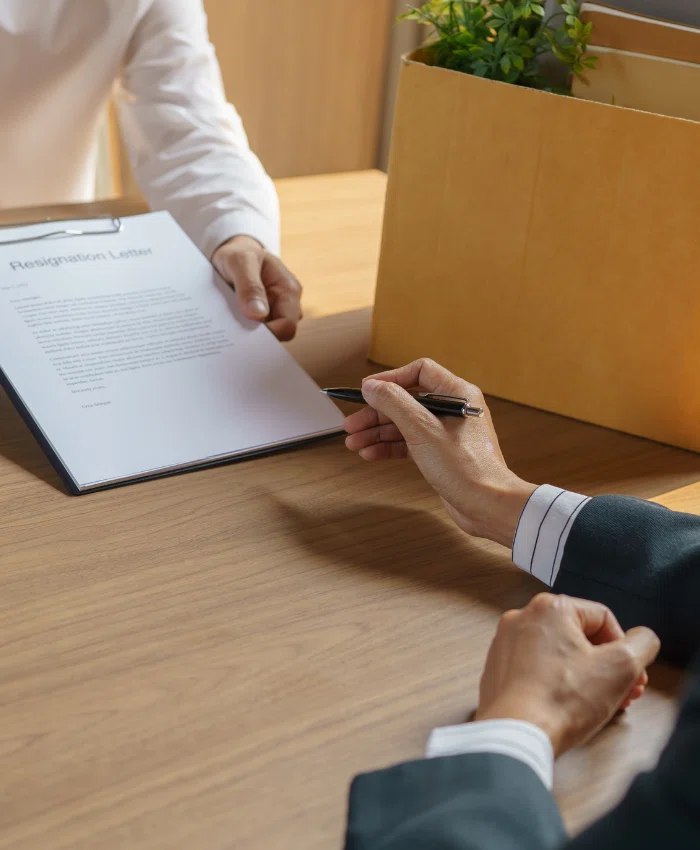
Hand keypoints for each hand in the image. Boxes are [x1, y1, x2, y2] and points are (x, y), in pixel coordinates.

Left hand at [212, 235, 302, 340]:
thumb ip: (250, 286)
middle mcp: (286, 305)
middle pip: (278, 335)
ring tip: (227, 326)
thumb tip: (258, 314)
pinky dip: (241, 331)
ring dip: (247, 334)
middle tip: (232, 333)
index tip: (245, 335)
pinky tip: (227, 325)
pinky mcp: (261, 317)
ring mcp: (275, 312)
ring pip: (265, 336)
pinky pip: (254, 332)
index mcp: (289, 291)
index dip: (269, 335)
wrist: (232, 252)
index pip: (287, 326)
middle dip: (256, 336)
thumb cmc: (239, 252)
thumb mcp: (240, 261)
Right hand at [343, 358, 535, 546]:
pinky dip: (390, 447)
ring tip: (354, 443)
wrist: (486, 505)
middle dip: (376, 413)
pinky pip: (409, 443)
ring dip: (377, 433)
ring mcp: (446, 432)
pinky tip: (371, 453)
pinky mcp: (441, 453)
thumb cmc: (466, 468)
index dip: (390, 380)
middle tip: (351, 425)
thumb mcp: (422, 430)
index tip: (366, 391)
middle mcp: (453, 409)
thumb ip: (395, 403)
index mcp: (457, 393)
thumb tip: (372, 386)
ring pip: (404, 424)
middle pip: (406, 401)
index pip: (418, 372)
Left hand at [476, 593, 659, 755]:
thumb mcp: (621, 667)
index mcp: (550, 608)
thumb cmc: (561, 700)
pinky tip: (570, 707)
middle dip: (607, 665)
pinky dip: (557, 683)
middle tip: (623, 690)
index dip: (625, 648)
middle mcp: (523, 617)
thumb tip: (642, 639)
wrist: (516, 733)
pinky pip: (537, 669)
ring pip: (558, 653)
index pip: (603, 618)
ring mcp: (506, 643)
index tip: (631, 673)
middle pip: (579, 636)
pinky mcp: (498, 668)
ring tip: (600, 702)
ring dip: (585, 675)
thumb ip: (641, 644)